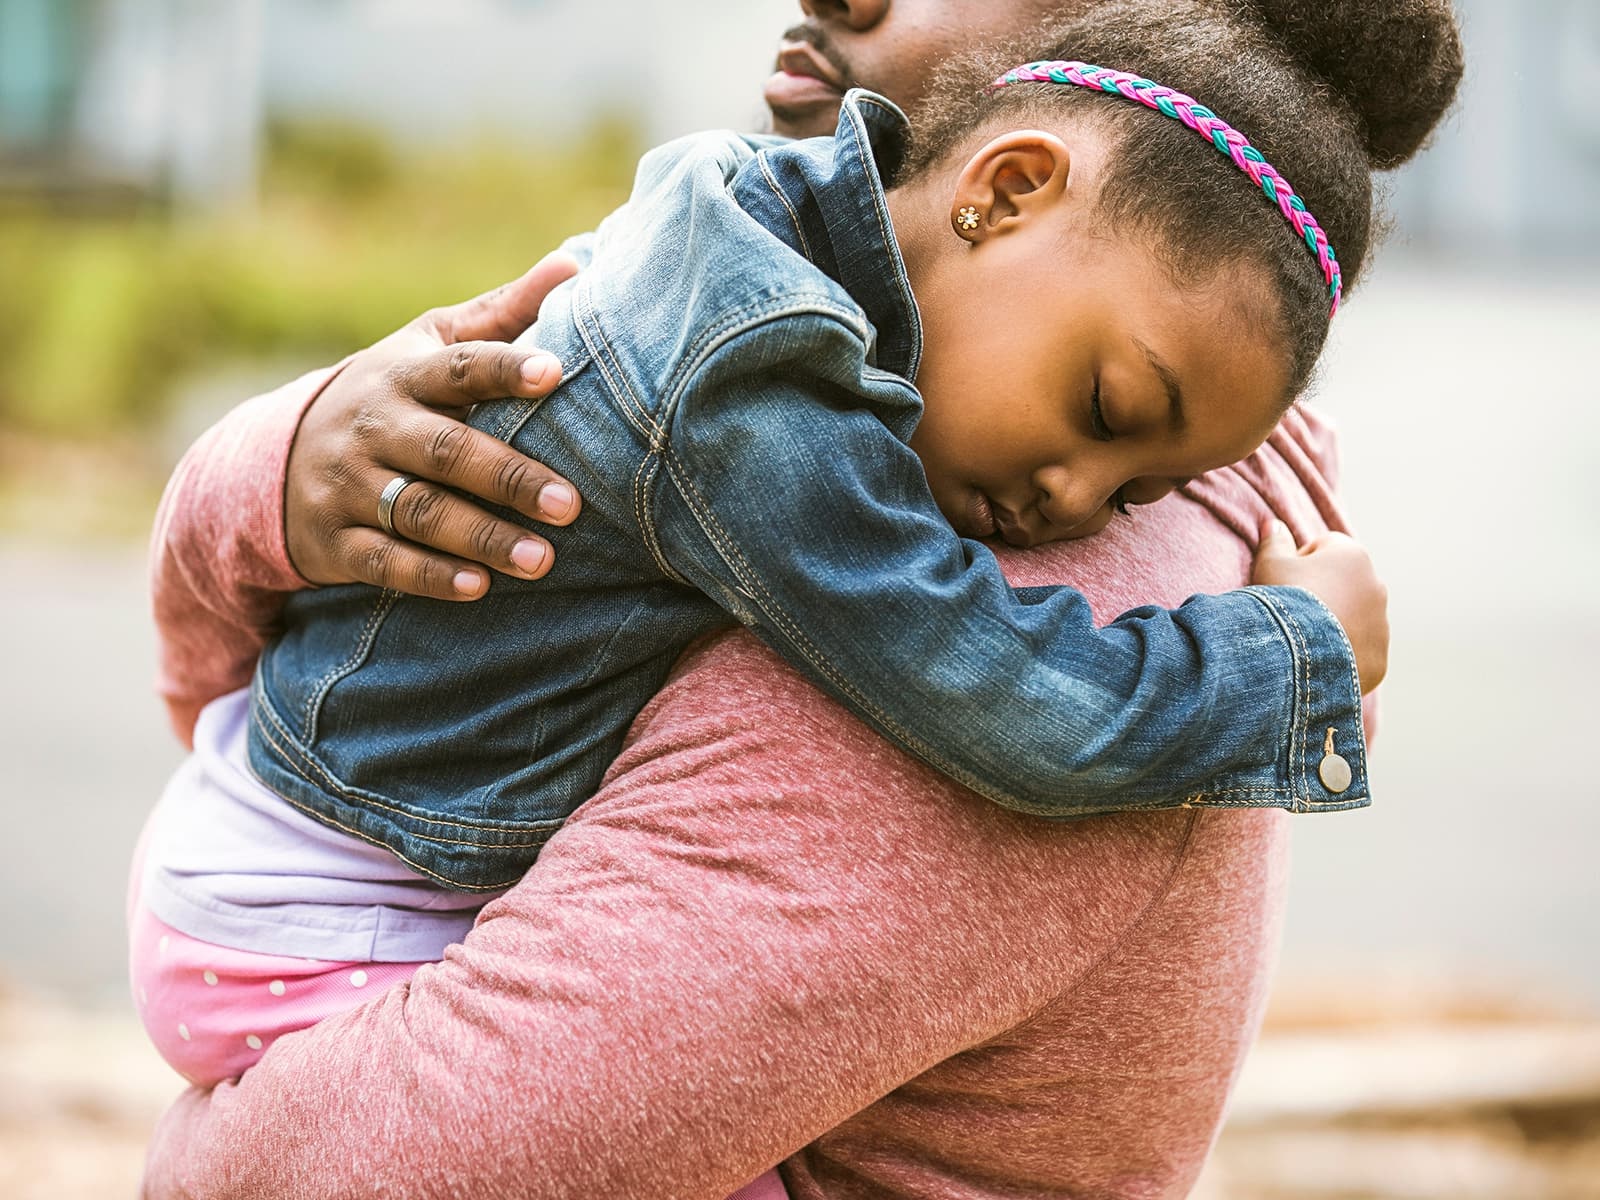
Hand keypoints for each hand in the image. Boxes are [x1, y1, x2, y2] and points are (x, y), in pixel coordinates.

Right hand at [285, 251, 582, 599]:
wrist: (275, 458)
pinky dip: (430, 577)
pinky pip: (384, 562)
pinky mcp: (334, 540)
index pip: (458, 366)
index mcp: (403, 374)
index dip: (504, 368)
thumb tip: (573, 264)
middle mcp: (373, 427)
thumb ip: (499, 316)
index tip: (555, 372)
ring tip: (542, 560)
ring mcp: (348, 485)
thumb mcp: (428, 346)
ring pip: (419, 512)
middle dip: (508, 477)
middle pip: (445, 451)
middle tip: (570, 505)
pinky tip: (479, 587)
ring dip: (482, 537)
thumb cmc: (391, 396)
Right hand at [1251, 519, 1388, 693]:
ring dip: (1334, 623)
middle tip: (1290, 612)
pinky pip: (1359, 652)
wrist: (1293, 656)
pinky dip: (1342, 655)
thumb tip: (1273, 523)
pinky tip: (1317, 661)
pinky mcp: (1380, 658)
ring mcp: (1381, 624)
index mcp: (1352, 555)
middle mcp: (1376, 586)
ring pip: (1355, 618)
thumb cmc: (1280, 601)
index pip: (1324, 549)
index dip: (1299, 563)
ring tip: (1302, 640)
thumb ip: (1274, 541)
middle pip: (1343, 584)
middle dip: (1322, 593)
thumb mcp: (1270, 564)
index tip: (1283, 583)